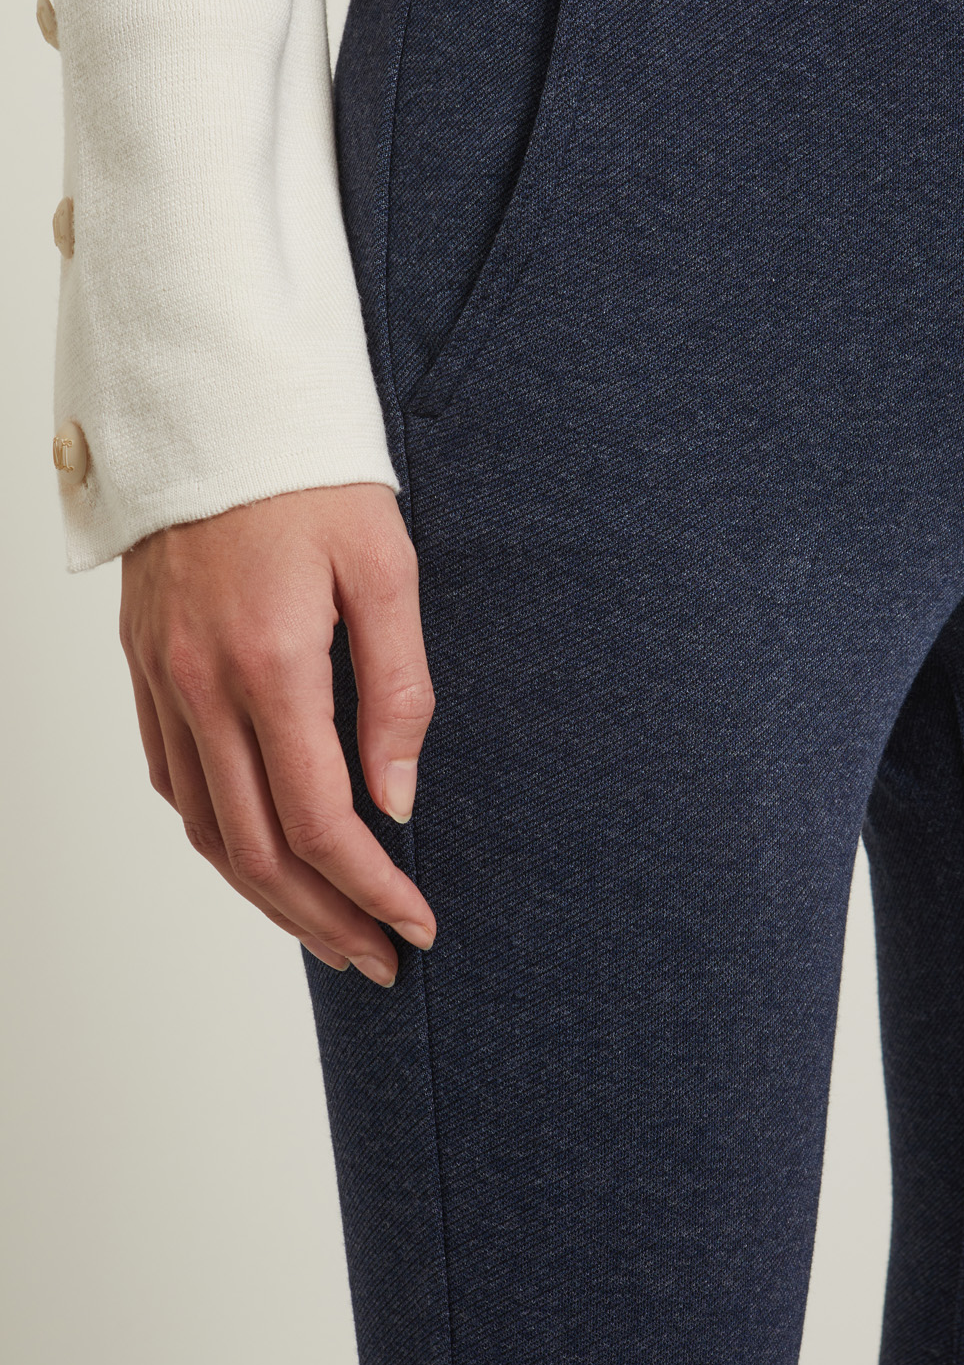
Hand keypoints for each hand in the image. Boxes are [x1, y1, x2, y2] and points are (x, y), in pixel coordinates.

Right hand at [119, 483, 436, 986]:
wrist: (213, 405)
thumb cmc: (313, 475)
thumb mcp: (385, 567)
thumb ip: (398, 689)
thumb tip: (397, 798)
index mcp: (268, 662)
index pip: (320, 821)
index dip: (371, 888)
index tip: (417, 924)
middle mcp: (199, 685)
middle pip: (257, 850)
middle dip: (325, 919)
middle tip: (380, 959)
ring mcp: (160, 680)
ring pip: (206, 830)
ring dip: (268, 897)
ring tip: (327, 932)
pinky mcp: (145, 668)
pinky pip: (172, 781)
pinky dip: (218, 836)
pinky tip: (260, 856)